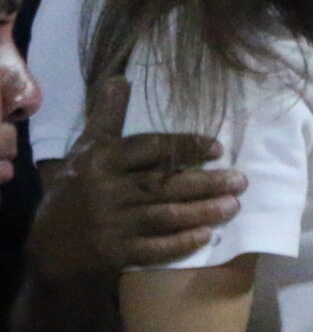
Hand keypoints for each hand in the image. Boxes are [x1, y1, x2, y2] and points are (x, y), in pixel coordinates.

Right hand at [54, 77, 244, 271]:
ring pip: (165, 215)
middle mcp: (105, 190)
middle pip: (164, 183)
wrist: (52, 248)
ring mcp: (111, 224)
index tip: (218, 148)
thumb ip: (106, 118)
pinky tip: (207, 236)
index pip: (150, 148)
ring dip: (203, 211)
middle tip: (241, 180)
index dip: (185, 146)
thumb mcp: (85, 151)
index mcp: (99, 161)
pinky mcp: (116, 253)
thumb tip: (119, 78)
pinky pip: (155, 248)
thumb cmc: (75, 191)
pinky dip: (182, 243)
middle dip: (206, 182)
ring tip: (234, 205)